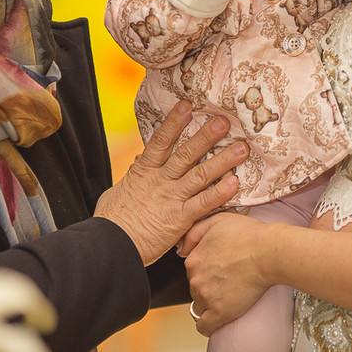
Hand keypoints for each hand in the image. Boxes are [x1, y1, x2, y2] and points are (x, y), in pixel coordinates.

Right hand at [94, 102, 245, 263]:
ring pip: (200, 175)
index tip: (187, 106)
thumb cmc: (112, 221)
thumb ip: (134, 173)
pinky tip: (234, 184)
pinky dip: (219, 194)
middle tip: (224, 121)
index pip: (160, 141)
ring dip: (222, 161)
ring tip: (241, 149)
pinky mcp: (179, 219)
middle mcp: (160, 181)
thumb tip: (141, 158)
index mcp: (144, 172)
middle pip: (186, 154)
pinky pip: (203, 204)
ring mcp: (171, 199)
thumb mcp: (119, 190)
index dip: (173, 122)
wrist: (110, 246)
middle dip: (206, 136)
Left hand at [180, 212, 274, 335]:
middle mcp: (196, 278)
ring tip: (226, 296)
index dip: (205, 270)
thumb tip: (183, 247)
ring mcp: (207, 296)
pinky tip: (214, 321)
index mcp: (193, 259)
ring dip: (209, 303)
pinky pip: (205, 326)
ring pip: (200, 305)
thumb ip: (195, 231)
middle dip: (207, 286)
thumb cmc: (249, 235)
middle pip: (196, 288)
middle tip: (226, 280)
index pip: (192, 271)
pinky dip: (207, 326)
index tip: (217, 269)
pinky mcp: (220, 311)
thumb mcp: (216, 220)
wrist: (268, 251)